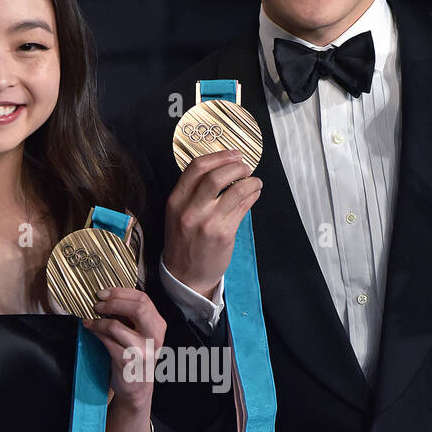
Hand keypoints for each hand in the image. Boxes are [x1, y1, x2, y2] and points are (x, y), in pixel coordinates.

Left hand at [83, 287, 165, 405]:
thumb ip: (131, 317)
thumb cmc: (136, 357)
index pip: (143, 300)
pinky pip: (107, 341)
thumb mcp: (140, 335)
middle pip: (138, 308)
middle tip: (97, 303)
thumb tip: (107, 297)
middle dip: (113, 302)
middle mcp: (154, 337)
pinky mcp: (127, 362)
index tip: (104, 293)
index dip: (121, 293)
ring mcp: (142, 351)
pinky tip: (90, 328)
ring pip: (117, 326)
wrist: (137, 388)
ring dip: (99, 320)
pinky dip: (96, 331)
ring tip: (90, 318)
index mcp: (158, 326)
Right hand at [163, 149, 262, 298]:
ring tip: (255, 181)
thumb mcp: (178, 214)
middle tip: (245, 166)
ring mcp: (207, 222)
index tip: (233, 154)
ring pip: (234, 191)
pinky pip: (243, 208)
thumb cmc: (184, 243)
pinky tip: (254, 194)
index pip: (196, 167)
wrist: (185, 276)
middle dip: (236, 166)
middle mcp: (190, 210)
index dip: (219, 156)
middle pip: (216, 176)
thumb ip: (193, 193)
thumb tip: (223, 170)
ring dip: (250, 181)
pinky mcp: (223, 234)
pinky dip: (252, 196)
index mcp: (176, 201)